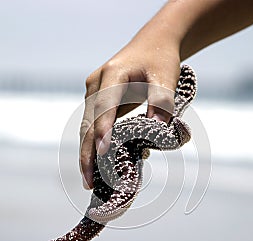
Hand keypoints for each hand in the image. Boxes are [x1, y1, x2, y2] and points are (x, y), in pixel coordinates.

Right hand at [79, 33, 180, 188]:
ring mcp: (94, 93)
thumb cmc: (160, 60)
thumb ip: (162, 100)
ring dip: (87, 154)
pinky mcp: (97, 101)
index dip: (103, 130)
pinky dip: (94, 146)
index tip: (103, 153)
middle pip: (88, 123)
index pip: (104, 106)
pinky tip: (97, 166)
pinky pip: (92, 127)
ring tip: (89, 181)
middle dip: (87, 153)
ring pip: (86, 128)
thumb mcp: (166, 76)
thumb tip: (155, 129)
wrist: (151, 45)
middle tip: (89, 183)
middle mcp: (96, 85)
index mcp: (113, 74)